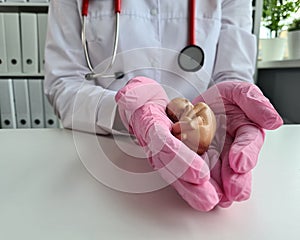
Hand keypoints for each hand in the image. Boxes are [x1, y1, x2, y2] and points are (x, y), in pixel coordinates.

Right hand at [115, 77, 221, 210]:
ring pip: (179, 174)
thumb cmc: (143, 99)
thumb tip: (125, 97)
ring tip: (214, 201)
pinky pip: (186, 170)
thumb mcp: (138, 89)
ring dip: (195, 190)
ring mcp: (165, 153)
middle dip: (189, 185)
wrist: (144, 107)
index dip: (179, 158)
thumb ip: (133, 93)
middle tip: (208, 199)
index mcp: (148, 125)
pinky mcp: (176, 155)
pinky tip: (215, 193)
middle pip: (171, 167)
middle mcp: (156, 145)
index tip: (199, 172)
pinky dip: (199, 183)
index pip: (162, 144)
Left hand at [192, 80, 282, 206]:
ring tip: (216, 198)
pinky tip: (195, 190)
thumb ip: (255, 102)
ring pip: (216, 174)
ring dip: (217, 187)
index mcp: (245, 132)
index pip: (249, 143)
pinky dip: (195, 180)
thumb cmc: (223, 97)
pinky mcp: (194, 157)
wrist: (201, 101)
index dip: (246, 153)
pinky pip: (194, 169)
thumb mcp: (239, 92)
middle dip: (236, 181)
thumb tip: (274, 121)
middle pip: (235, 167)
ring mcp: (212, 155)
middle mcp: (230, 148)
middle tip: (234, 191)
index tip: (240, 163)